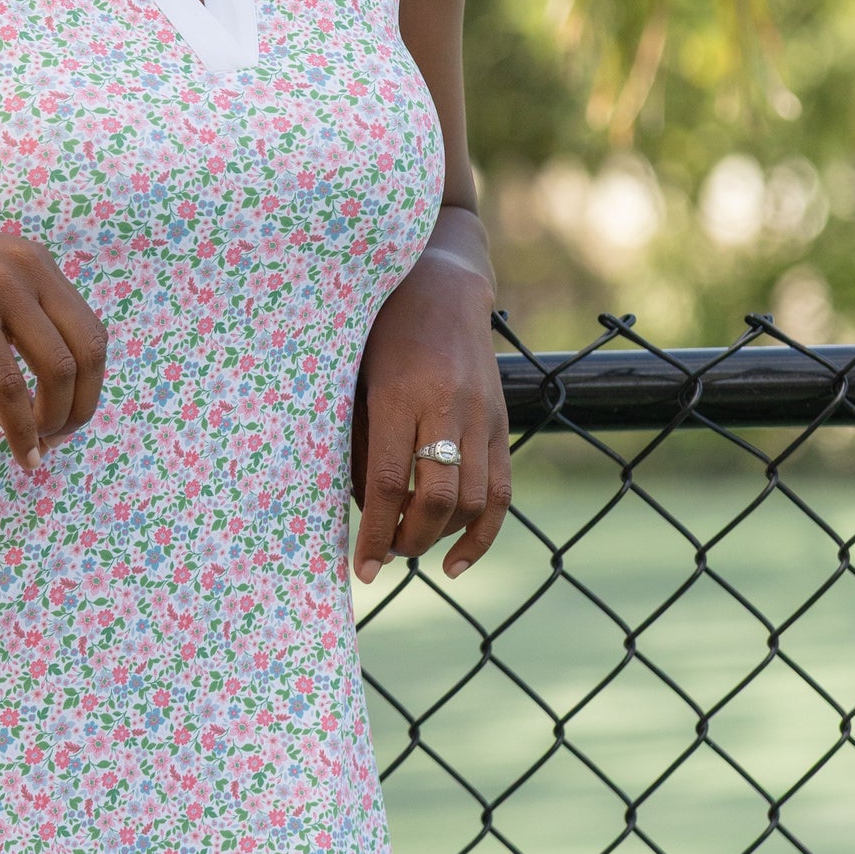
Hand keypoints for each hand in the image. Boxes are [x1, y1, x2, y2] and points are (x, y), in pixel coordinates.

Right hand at [0, 191, 106, 470]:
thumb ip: (5, 357)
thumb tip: (30, 425)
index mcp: (39, 265)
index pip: (91, 332)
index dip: (91, 384)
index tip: (69, 416)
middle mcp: (31, 271)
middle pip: (89, 351)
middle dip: (82, 406)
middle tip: (61, 437)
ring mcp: (1, 289)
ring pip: (58, 368)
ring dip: (57, 418)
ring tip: (40, 446)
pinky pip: (8, 382)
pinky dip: (20, 425)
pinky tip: (21, 449)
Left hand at [349, 255, 510, 581]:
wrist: (441, 284)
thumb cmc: (379, 328)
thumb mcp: (353, 373)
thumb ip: (355, 437)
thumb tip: (360, 507)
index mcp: (400, 393)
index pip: (387, 481)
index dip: (375, 532)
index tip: (361, 569)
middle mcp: (447, 406)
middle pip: (436, 498)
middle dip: (409, 540)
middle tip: (385, 553)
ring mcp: (481, 415)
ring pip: (471, 501)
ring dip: (440, 538)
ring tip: (410, 546)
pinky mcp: (500, 422)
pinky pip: (501, 491)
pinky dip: (483, 534)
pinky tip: (457, 561)